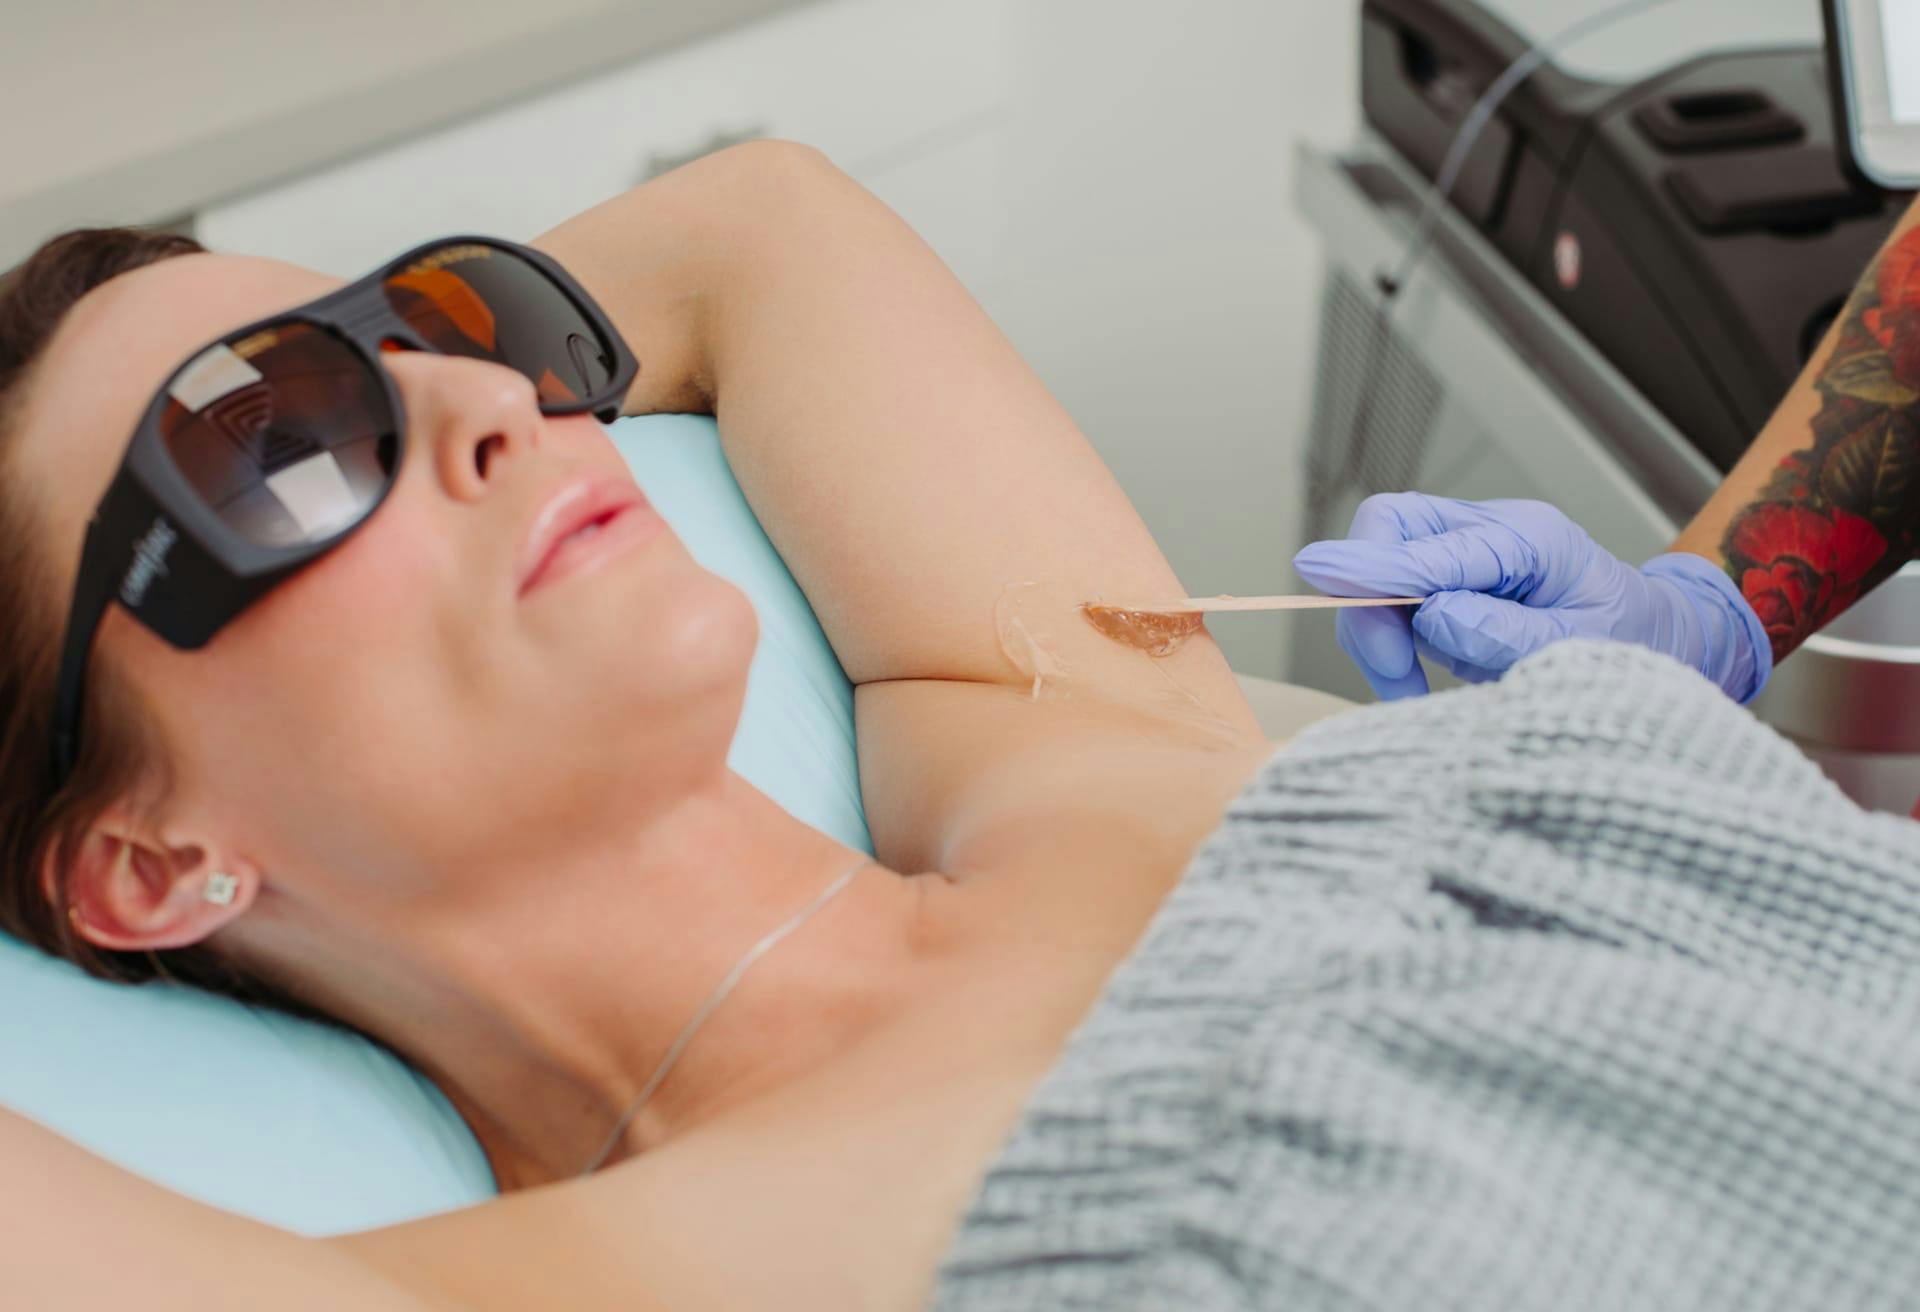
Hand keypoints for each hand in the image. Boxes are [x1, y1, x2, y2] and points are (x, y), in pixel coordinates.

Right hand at [1291, 494, 1772, 701]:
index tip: (1313, 571)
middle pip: (1388, 532)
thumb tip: (1431, 618)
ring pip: (1380, 573)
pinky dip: (1394, 646)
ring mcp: (1464, 554)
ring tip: (1418, 692)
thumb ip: (1506, 633)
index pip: (1429, 546)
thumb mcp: (1584, 648)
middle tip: (1397, 676)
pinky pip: (1394, 602)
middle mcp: (1488, 532)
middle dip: (1371, 604)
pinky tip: (1426, 681)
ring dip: (1382, 637)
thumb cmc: (1635, 642)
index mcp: (1528, 537)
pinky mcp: (1448, 582)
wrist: (1664, 640)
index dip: (1370, 565)